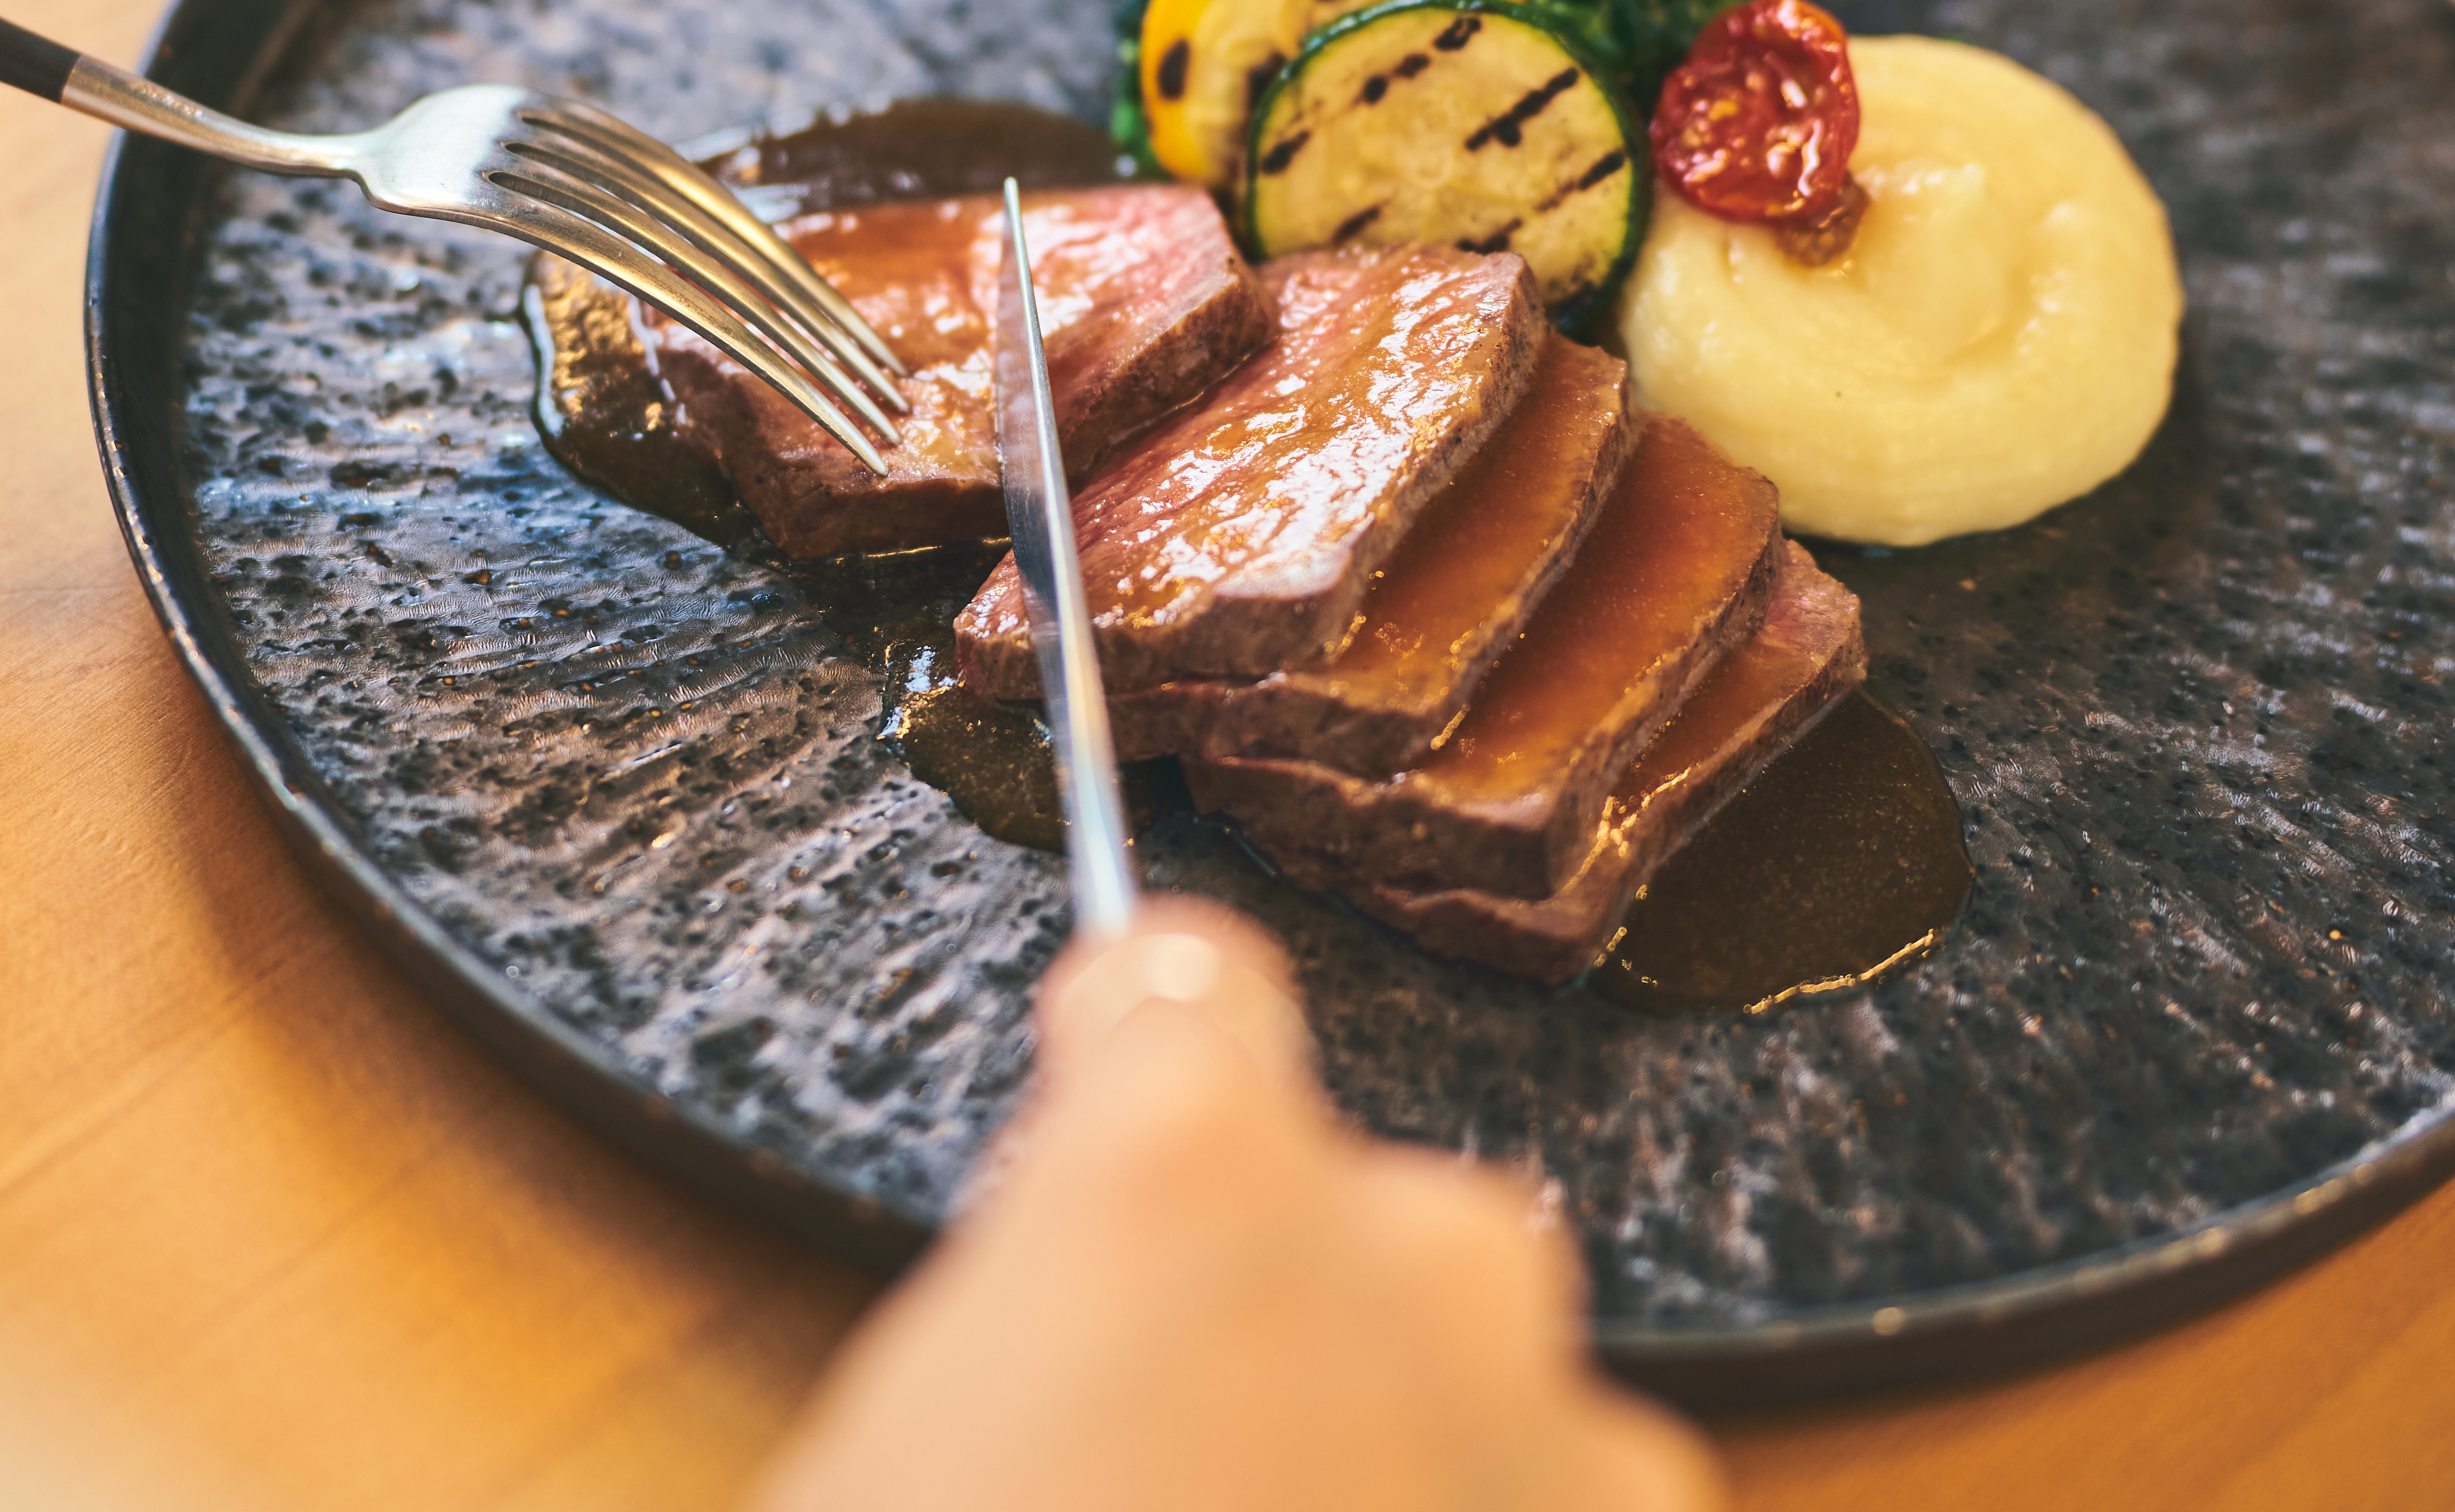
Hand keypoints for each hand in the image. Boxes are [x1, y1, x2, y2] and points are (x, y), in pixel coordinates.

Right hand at [751, 898, 1724, 1511]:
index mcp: (1182, 1183)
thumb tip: (1083, 1356)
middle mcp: (1420, 1266)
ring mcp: (1575, 1456)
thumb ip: (1026, 1342)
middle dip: (1295, 1305)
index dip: (1132, 1045)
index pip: (1187, 990)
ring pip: (1502, 1398)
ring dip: (1422, 1466)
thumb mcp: (879, 1462)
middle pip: (1376, 1214)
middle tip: (1176, 1471)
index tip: (1104, 1092)